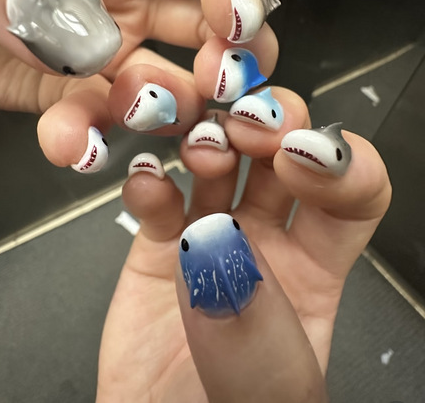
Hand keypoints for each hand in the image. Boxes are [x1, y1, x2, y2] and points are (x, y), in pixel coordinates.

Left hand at [0, 0, 280, 171]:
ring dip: (166, 110)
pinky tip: (74, 145)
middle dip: (230, 62)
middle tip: (213, 80)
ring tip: (131, 109)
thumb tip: (82, 35)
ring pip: (163, 94)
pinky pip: (90, 129)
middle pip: (214, 32)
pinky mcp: (50, 103)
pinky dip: (91, 144)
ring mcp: (86, 58)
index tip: (235, 19)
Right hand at [97, 89, 390, 401]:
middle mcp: (266, 241)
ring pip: (220, 160)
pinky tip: (147, 185)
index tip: (303, 159)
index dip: (341, 163)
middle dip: (272, 125)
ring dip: (212, 140)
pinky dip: (150, 180)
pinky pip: (156, 196)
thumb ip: (260, 337)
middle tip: (249, 126)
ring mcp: (208, 236)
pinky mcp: (158, 243)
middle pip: (283, 154)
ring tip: (201, 153)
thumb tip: (229, 257)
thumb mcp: (269, 395)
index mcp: (317, 268)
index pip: (352, 195)